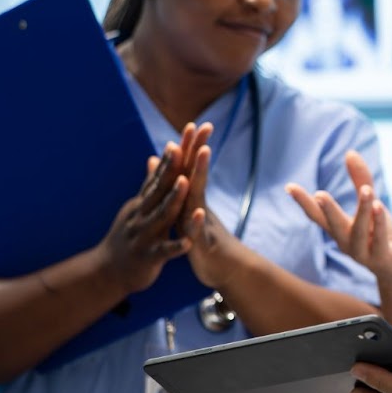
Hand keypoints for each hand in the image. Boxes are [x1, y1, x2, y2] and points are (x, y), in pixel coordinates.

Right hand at [95, 125, 208, 294]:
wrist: (106, 272)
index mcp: (142, 205)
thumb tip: (154, 160)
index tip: (180, 140)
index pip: (156, 179)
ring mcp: (144, 236)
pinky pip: (164, 251)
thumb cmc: (129, 239)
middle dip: (172, 170)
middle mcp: (141, 216)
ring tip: (187, 183)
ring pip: (161, 215)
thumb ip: (150, 187)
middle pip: (158, 190)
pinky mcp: (149, 257)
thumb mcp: (137, 210)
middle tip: (182, 149)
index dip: (168, 161)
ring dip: (173, 199)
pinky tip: (188, 242)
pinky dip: (176, 246)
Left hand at [180, 125, 245, 288]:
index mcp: (191, 201)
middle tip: (202, 126)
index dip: (189, 147)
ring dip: (200, 176)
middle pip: (195, 175)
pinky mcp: (202, 245)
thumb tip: (166, 164)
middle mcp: (197, 208)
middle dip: (197, 150)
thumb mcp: (188, 213)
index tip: (193, 123)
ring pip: (198, 198)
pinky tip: (198, 211)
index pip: (188, 170)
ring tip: (202, 154)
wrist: (225, 270)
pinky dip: (197, 222)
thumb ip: (179, 189)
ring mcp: (202, 224)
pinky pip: (199, 232)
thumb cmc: (204, 241)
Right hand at [286, 151, 391, 283]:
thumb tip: (349, 152)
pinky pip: (378, 240)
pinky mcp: (381, 258)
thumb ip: (361, 180)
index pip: (317, 215)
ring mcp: (362, 253)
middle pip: (333, 226)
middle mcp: (346, 242)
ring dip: (362, 211)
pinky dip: (379, 223)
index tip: (289, 186)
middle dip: (327, 210)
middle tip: (319, 194)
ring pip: (358, 232)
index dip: (303, 202)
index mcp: (339, 230)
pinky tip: (380, 206)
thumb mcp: (370, 205)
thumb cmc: (379, 236)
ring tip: (367, 190)